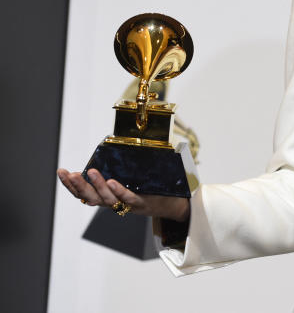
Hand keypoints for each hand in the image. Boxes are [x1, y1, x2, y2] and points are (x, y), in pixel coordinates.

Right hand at [57, 168, 189, 221]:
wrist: (173, 205)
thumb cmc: (150, 190)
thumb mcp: (130, 180)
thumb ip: (119, 169)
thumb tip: (111, 147)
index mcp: (109, 197)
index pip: (85, 194)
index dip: (71, 185)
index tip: (61, 172)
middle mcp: (115, 203)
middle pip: (91, 197)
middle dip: (78, 186)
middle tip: (67, 174)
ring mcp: (128, 204)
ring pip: (108, 198)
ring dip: (98, 185)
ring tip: (90, 172)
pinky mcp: (142, 202)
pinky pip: (128, 197)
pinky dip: (119, 191)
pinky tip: (112, 182)